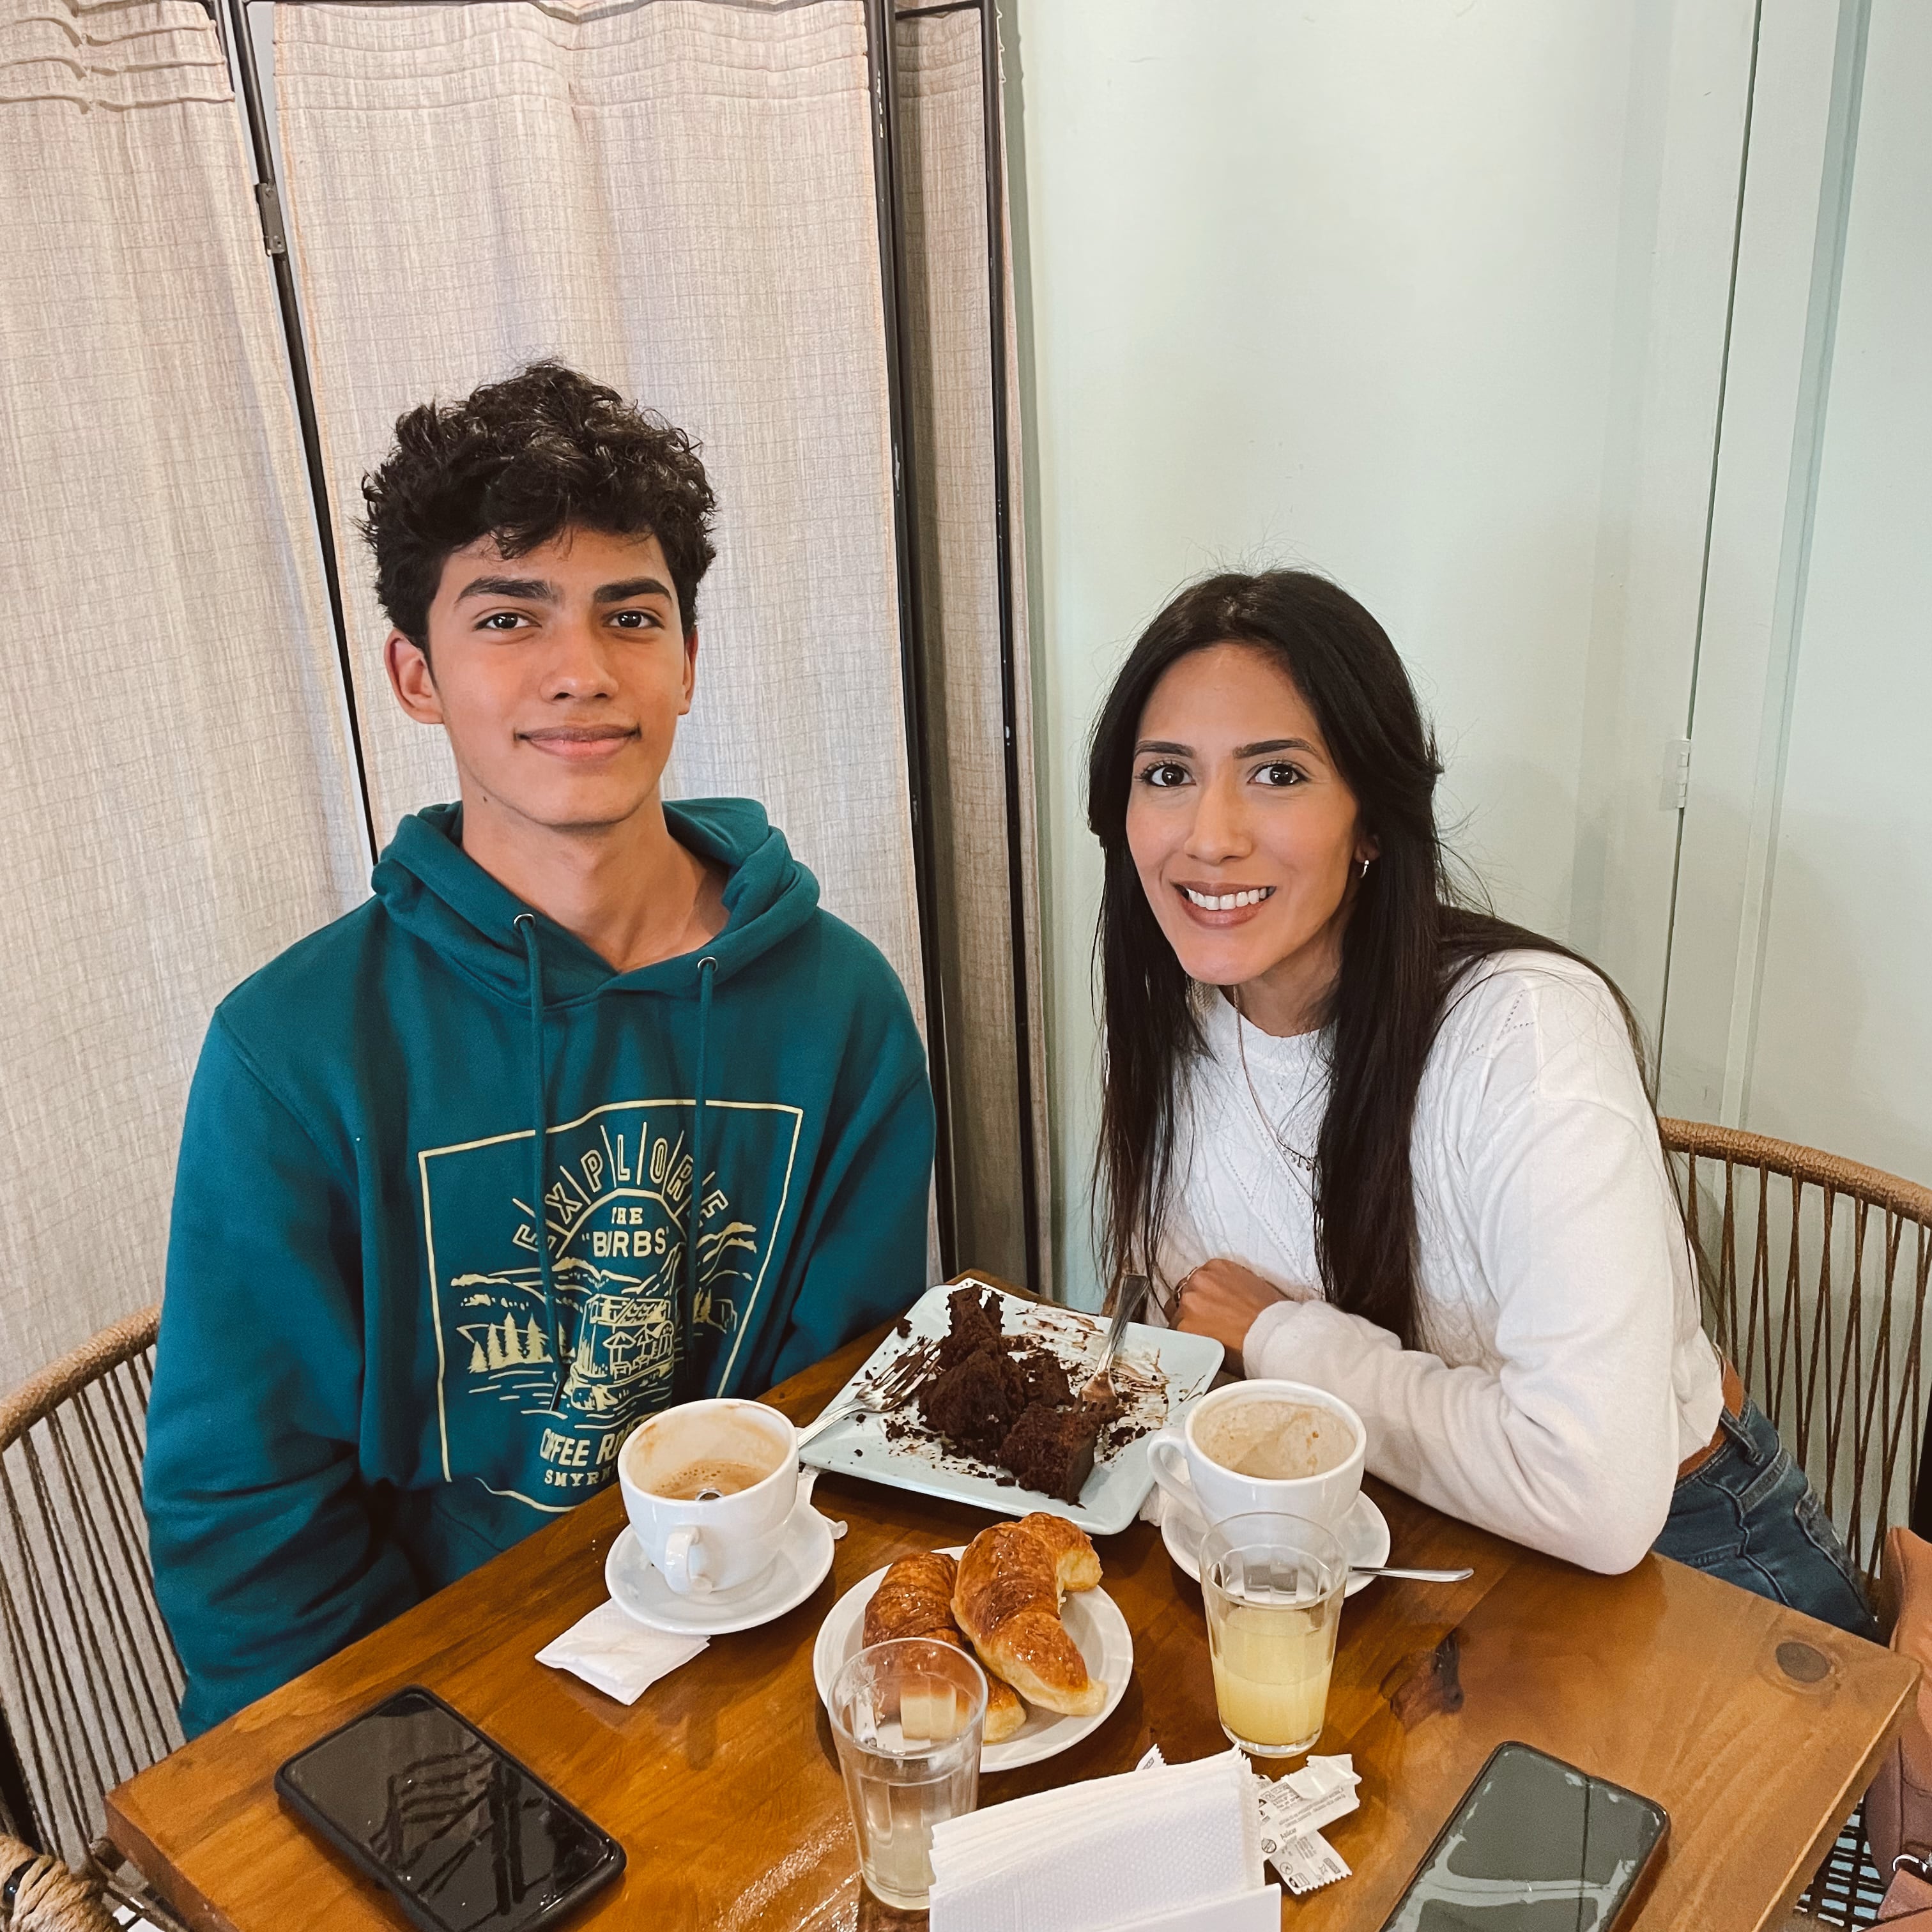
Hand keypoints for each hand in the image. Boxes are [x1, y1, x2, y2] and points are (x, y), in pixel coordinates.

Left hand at [1173, 1258, 1312, 1358]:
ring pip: (1177, 1315)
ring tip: (1209, 1340)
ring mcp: (1189, 1301)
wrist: (1273, 1336)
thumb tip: (1227, 1298)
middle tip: (1209, 1326)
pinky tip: (1204, 1348)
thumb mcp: (1254, 1287)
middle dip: (1194, 1310)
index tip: (1209, 1309)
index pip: (1198, 1280)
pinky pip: (1177, 1335)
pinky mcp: (1184, 1326)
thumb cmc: (1271, 1317)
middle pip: (1184, 1295)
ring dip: (1189, 1326)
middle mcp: (1200, 1280)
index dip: (1203, 1298)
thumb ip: (1231, 1287)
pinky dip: (1188, 1342)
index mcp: (1217, 1267)